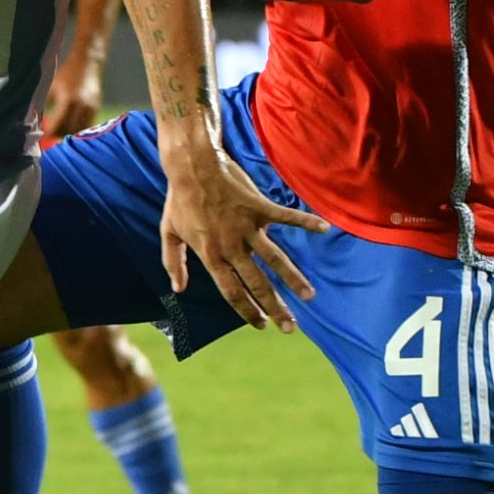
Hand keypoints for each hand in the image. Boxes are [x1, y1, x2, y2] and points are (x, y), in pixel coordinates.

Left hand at [35, 54, 104, 145]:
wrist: (87, 62)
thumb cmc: (66, 73)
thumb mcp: (52, 86)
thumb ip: (45, 102)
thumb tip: (36, 118)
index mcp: (68, 101)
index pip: (59, 124)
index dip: (50, 132)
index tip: (43, 135)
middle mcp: (81, 107)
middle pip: (70, 130)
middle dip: (59, 135)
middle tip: (50, 137)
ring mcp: (91, 108)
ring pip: (80, 130)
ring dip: (69, 133)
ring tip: (59, 134)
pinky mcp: (97, 108)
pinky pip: (87, 124)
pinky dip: (78, 128)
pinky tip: (70, 127)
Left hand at [160, 139, 318, 332]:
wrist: (192, 166)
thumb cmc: (179, 200)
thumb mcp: (168, 233)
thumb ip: (173, 263)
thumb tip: (179, 289)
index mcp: (211, 255)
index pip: (232, 292)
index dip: (247, 311)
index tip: (261, 325)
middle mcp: (232, 246)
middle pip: (257, 283)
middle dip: (275, 308)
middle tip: (290, 327)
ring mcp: (247, 227)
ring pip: (275, 259)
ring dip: (294, 279)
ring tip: (309, 296)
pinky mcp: (258, 207)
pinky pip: (286, 217)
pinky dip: (306, 221)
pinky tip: (325, 228)